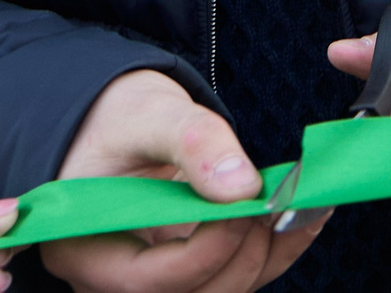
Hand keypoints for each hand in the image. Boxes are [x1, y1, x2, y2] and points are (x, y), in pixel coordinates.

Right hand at [41, 70, 322, 292]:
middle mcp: (117, 281)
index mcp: (86, 251)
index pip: (151, 279)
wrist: (118, 125)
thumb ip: (190, 141)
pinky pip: (237, 276)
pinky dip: (275, 250)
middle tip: (278, 202)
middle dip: (244, 253)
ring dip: (267, 254)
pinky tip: (303, 214)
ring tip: (297, 203)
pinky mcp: (191, 272)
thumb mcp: (147, 115)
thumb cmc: (117, 118)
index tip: (248, 205)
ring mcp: (158, 281)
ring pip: (222, 291)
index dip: (208, 249)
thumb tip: (242, 186)